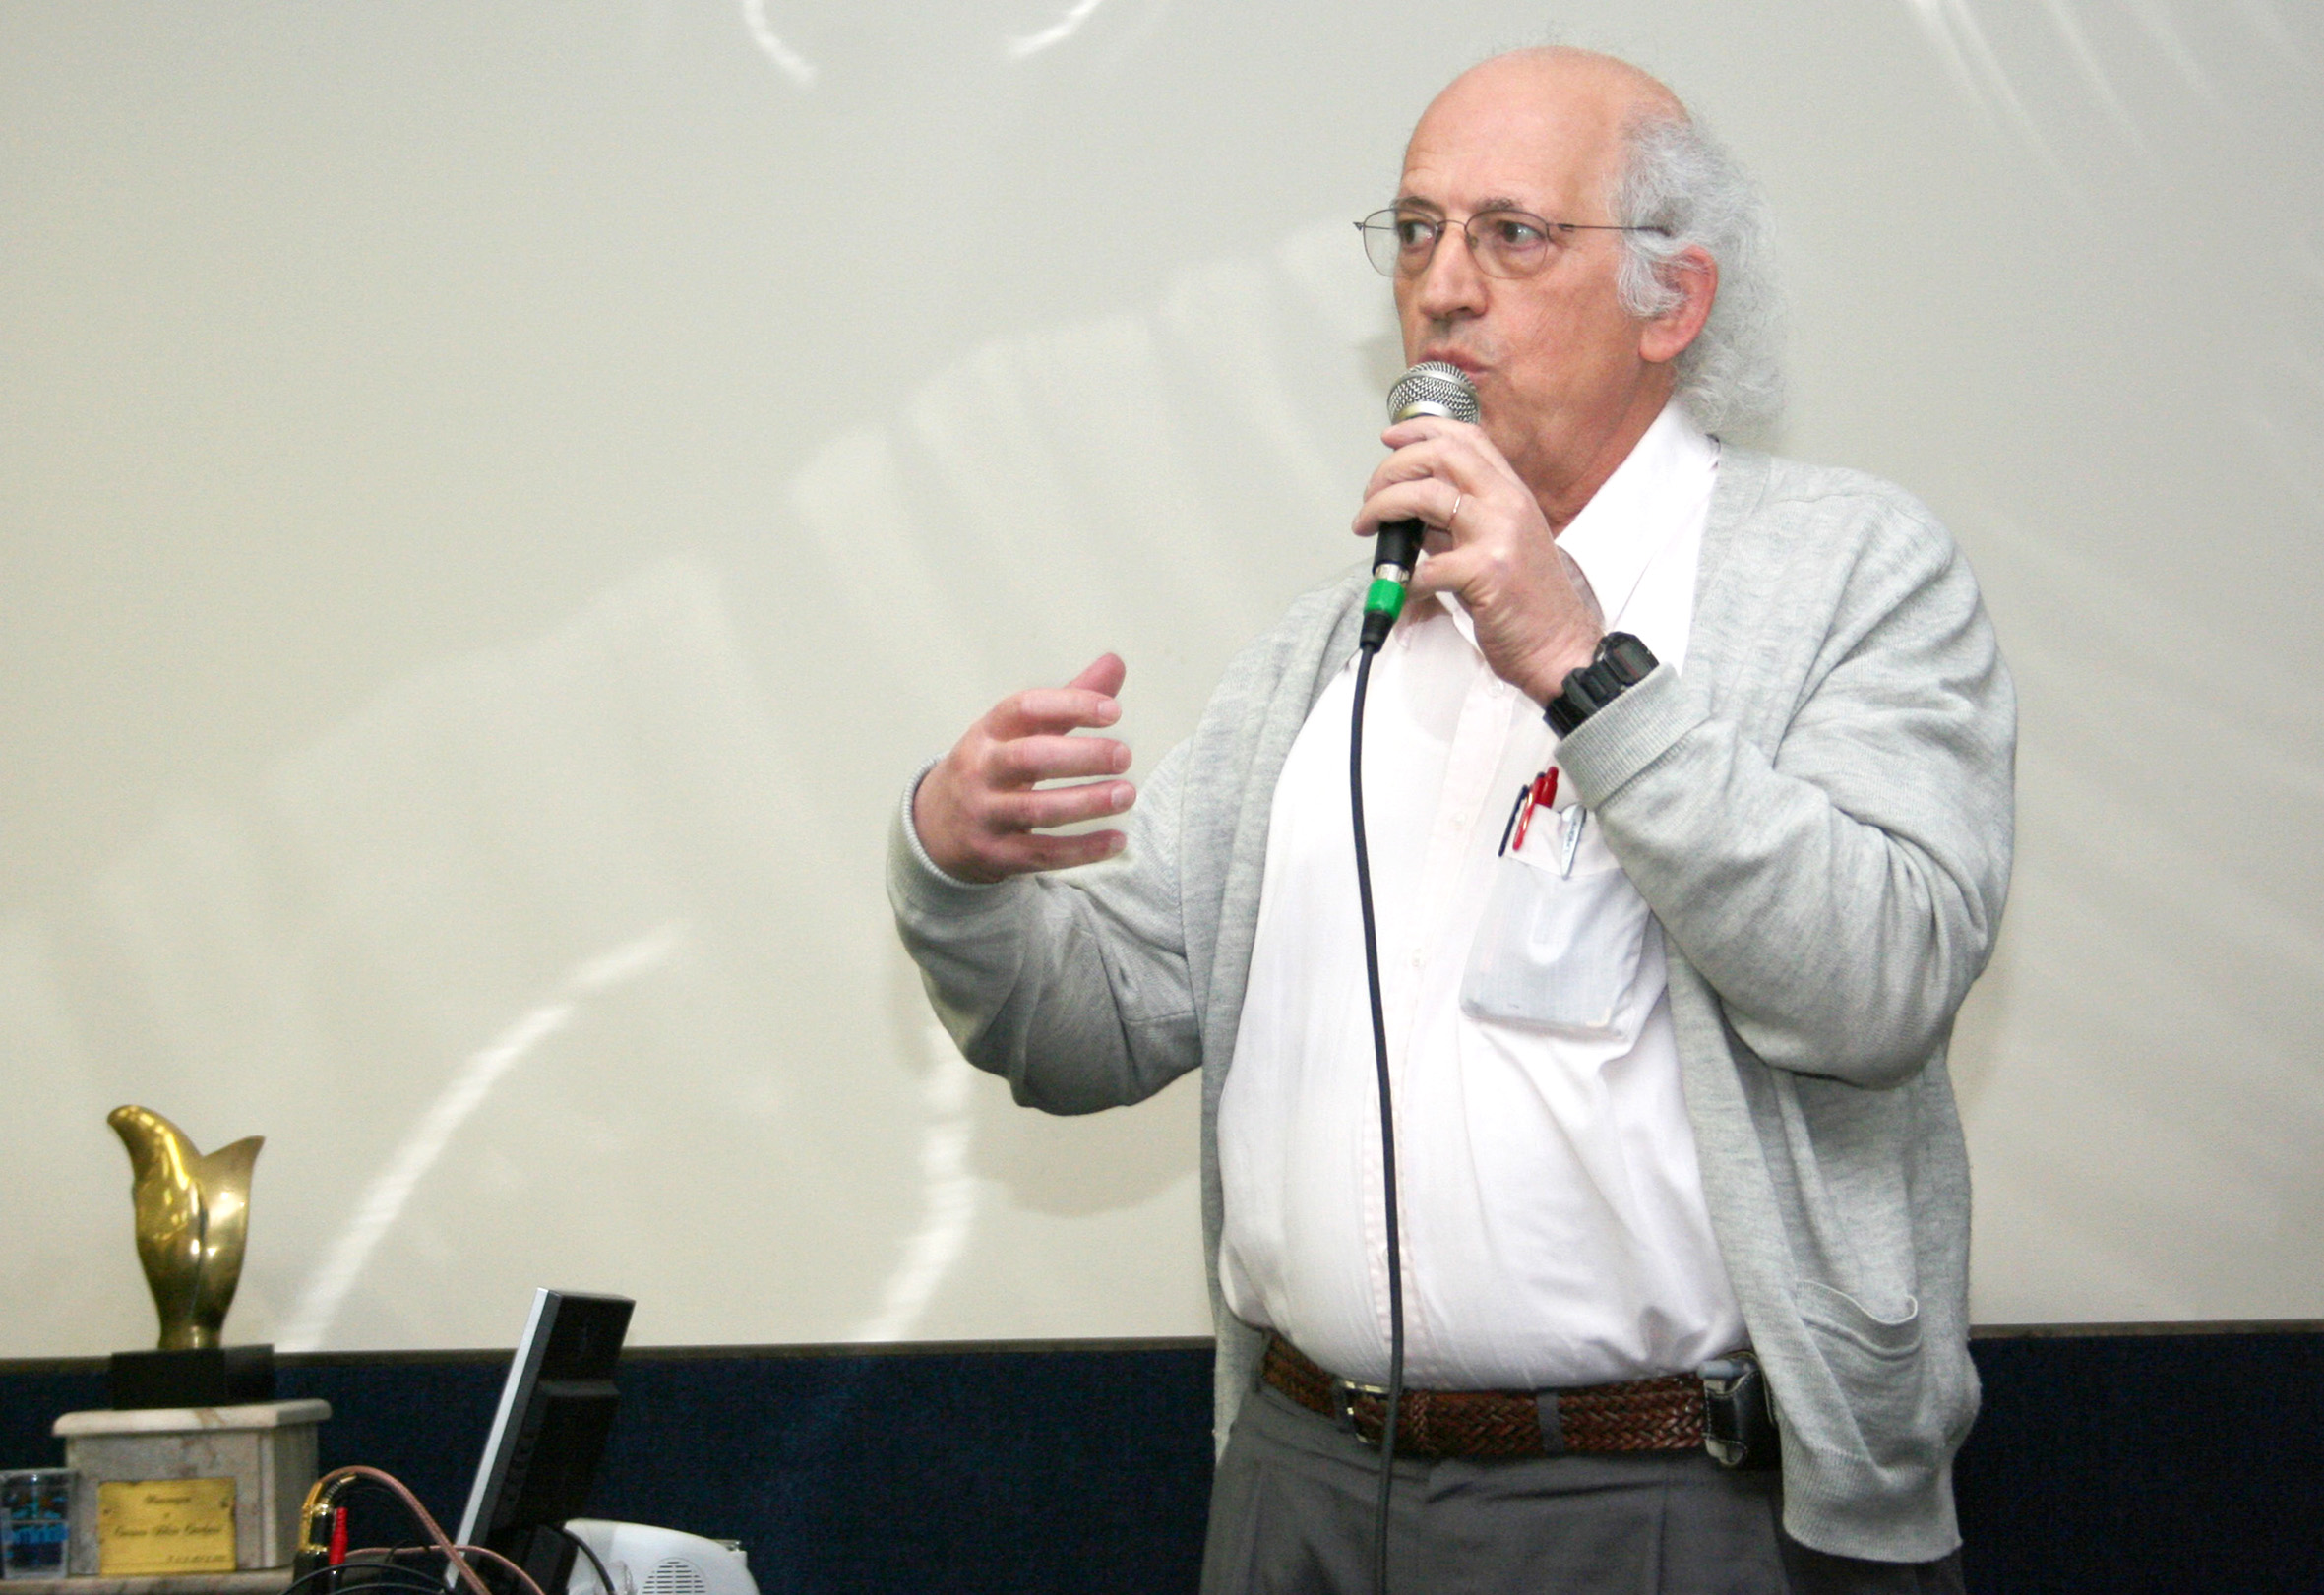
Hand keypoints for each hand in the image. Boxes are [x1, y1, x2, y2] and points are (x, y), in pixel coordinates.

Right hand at [912, 654, 1135, 882]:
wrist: (934, 828)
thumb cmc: (992, 769)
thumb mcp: (1018, 732)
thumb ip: (1069, 701)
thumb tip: (1115, 662)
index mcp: (988, 732)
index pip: (1025, 709)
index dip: (1070, 705)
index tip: (1113, 712)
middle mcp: (980, 770)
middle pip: (1030, 758)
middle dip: (1082, 756)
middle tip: (1124, 756)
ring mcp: (984, 815)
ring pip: (1037, 810)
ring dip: (1087, 803)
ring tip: (1127, 794)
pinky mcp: (994, 855)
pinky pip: (1042, 853)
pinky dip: (1082, 850)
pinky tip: (1117, 840)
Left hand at [1354, 416, 1602, 702]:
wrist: (1560, 648)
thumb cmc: (1529, 604)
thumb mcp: (1495, 547)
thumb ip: (1454, 525)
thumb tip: (1409, 513)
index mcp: (1511, 494)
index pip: (1466, 437)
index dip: (1421, 430)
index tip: (1391, 438)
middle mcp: (1508, 504)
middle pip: (1441, 454)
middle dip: (1392, 468)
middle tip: (1371, 494)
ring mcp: (1499, 535)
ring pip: (1426, 495)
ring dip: (1384, 507)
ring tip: (1368, 526)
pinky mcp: (1487, 573)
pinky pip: (1425, 565)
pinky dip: (1402, 577)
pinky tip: (1403, 589)